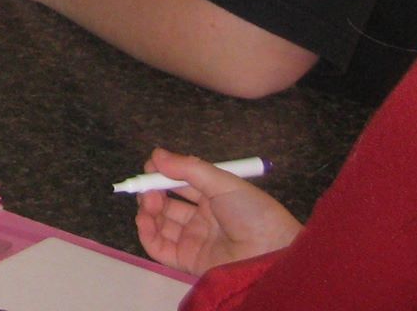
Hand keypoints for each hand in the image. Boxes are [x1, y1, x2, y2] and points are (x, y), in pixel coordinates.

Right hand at [133, 148, 301, 274]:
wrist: (272, 253)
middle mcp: (202, 219)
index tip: (150, 166)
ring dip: (148, 210)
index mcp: (213, 198)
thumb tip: (156, 155)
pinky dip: (146, 233)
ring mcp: (194, 240)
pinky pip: (160, 248)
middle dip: (152, 192)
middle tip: (148, 187)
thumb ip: (188, 168)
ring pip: (160, 224)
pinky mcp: (188, 261)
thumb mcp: (223, 182)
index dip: (163, 175)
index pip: (180, 184)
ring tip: (150, 203)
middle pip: (167, 204)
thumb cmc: (252, 212)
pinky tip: (145, 219)